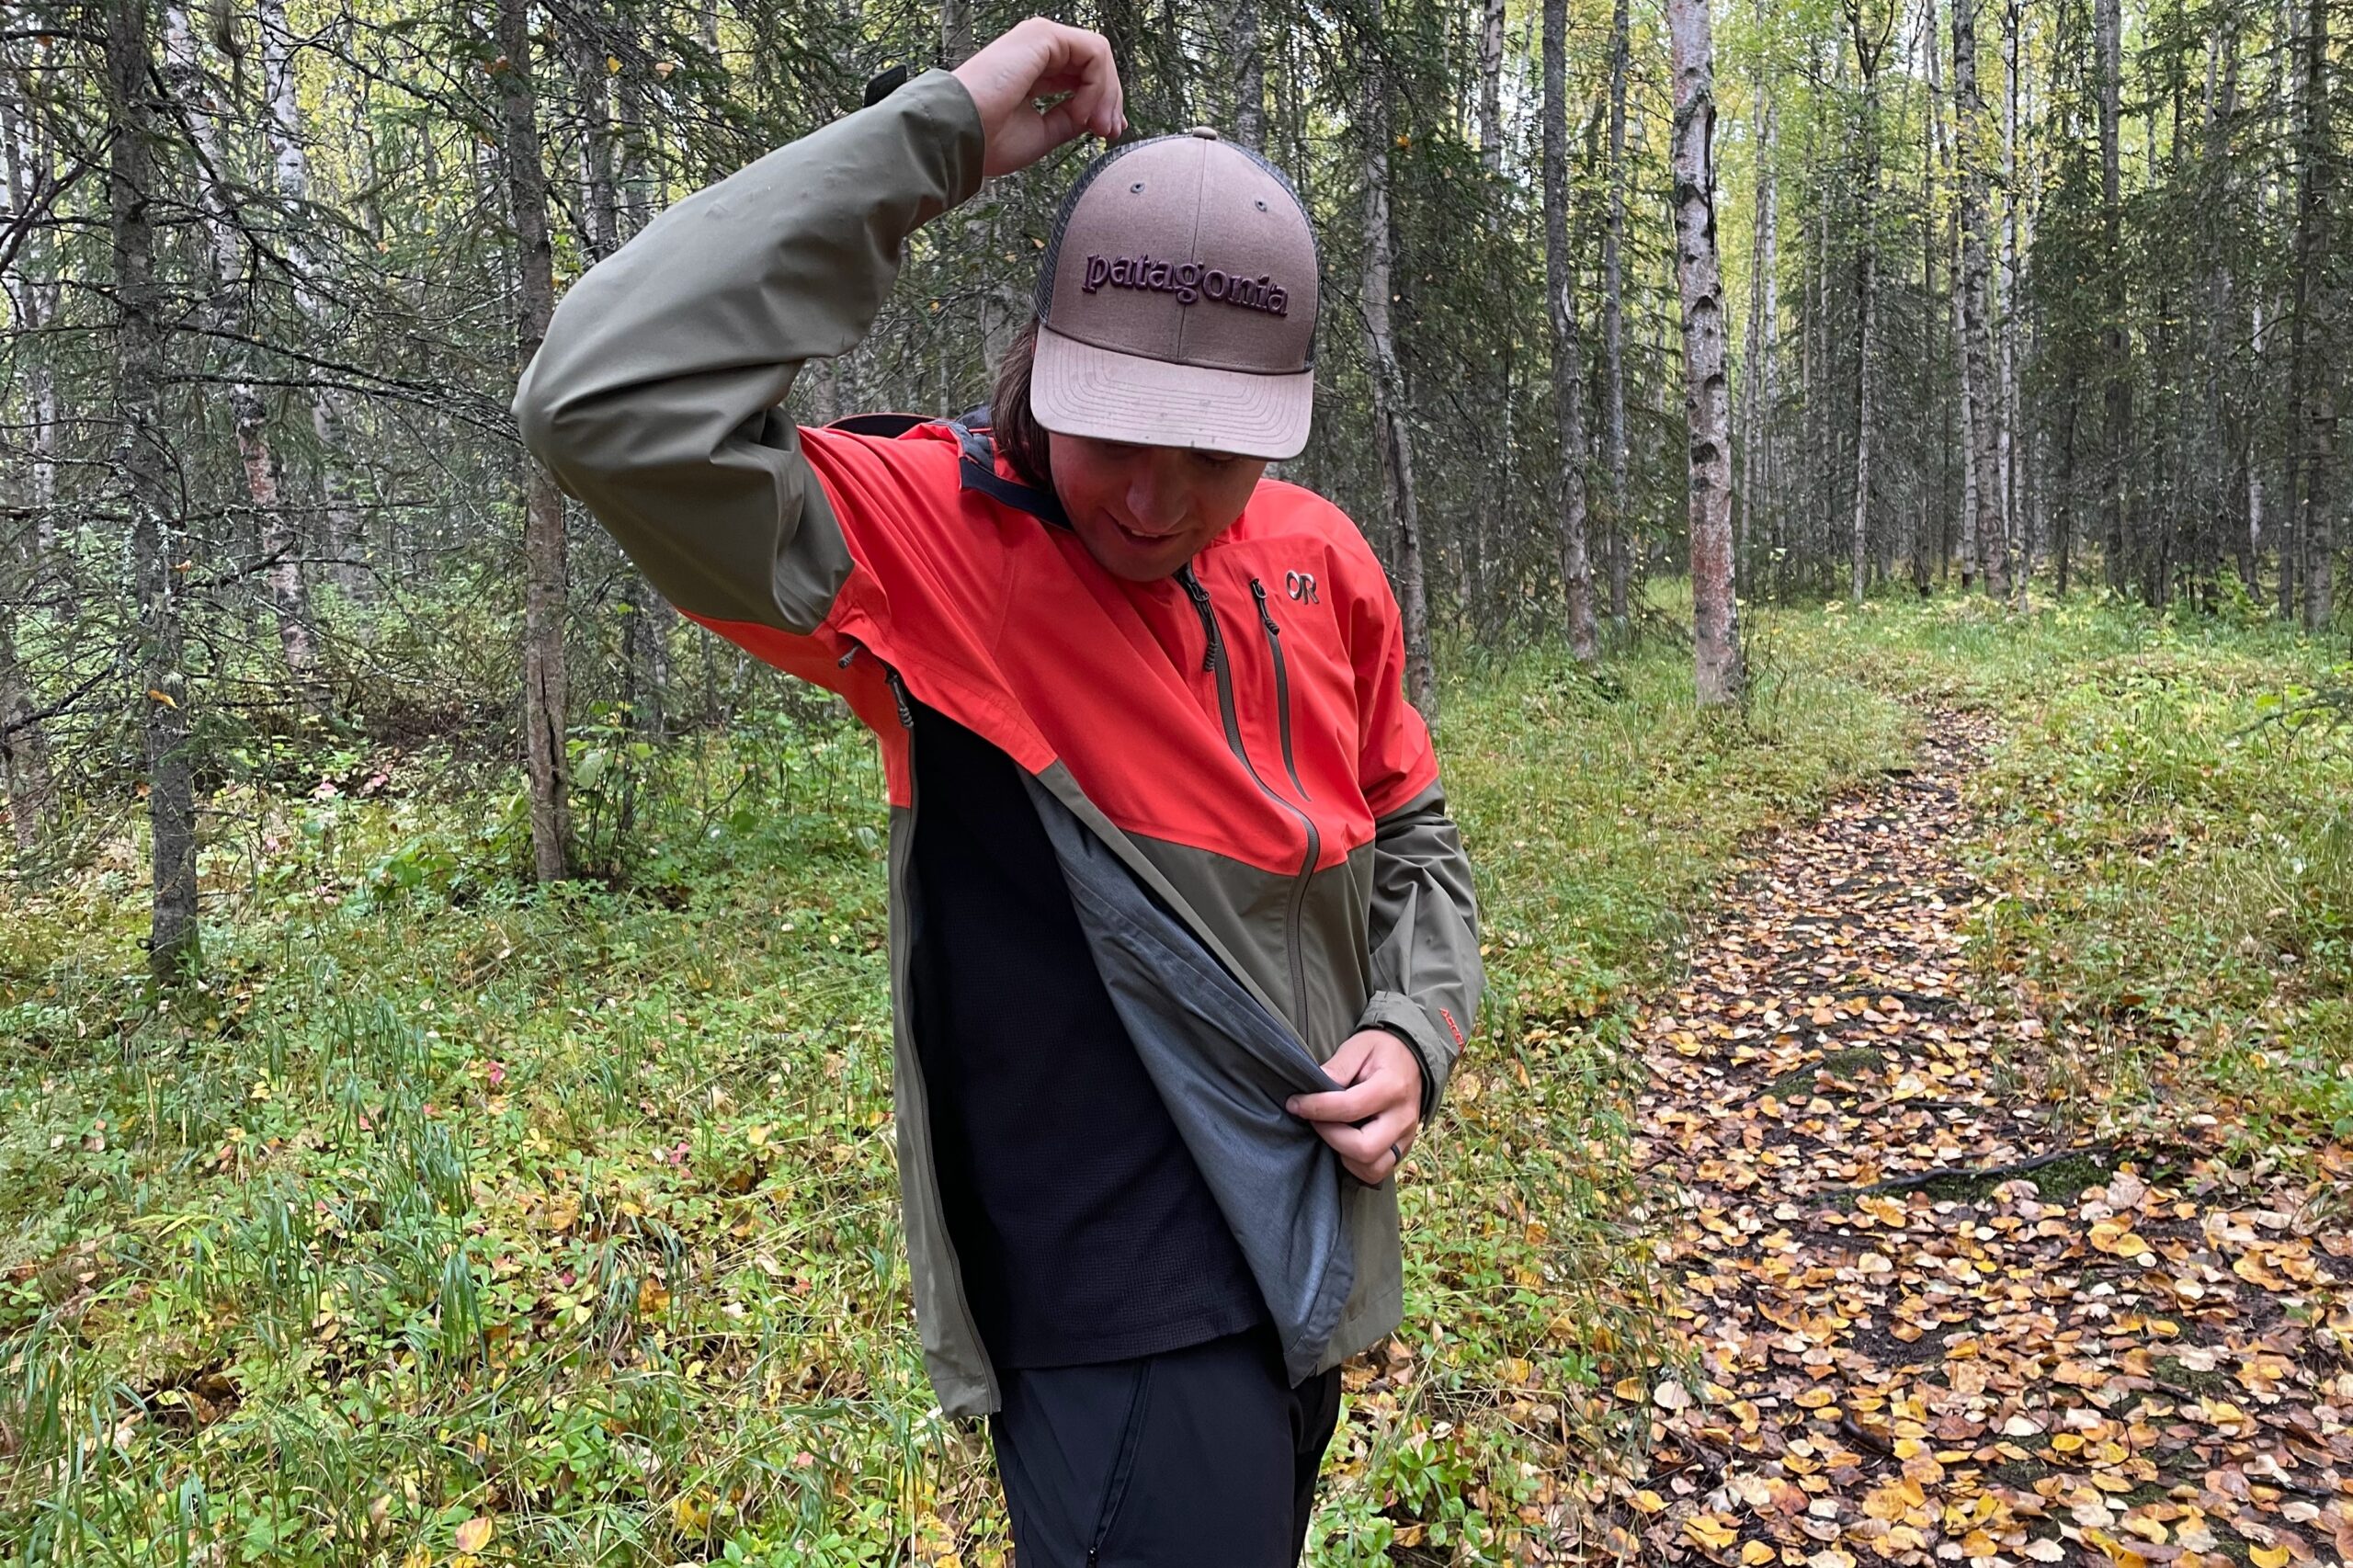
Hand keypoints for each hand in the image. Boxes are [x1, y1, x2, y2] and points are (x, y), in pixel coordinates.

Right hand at [951, 18, 1126, 178]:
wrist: (962, 134)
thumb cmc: (989, 139)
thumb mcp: (1043, 132)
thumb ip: (1070, 120)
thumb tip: (1097, 117)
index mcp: (1035, 71)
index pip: (1081, 78)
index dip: (1103, 104)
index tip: (1107, 134)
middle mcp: (1038, 51)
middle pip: (1094, 66)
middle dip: (1110, 101)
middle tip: (1109, 132)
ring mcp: (1041, 39)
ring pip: (1098, 56)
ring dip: (1106, 94)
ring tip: (1095, 124)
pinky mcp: (1044, 35)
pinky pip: (1093, 52)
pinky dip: (1096, 84)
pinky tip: (1081, 109)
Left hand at [1285, 1029, 1423, 1184]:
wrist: (1413, 1058)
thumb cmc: (1381, 1051)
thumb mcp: (1358, 1047)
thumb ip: (1336, 1067)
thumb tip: (1310, 1089)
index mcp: (1391, 1087)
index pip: (1349, 1107)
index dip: (1315, 1108)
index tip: (1295, 1103)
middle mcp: (1402, 1117)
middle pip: (1364, 1149)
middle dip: (1330, 1138)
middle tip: (1315, 1121)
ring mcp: (1406, 1136)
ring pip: (1372, 1168)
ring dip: (1344, 1155)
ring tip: (1331, 1132)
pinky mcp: (1403, 1148)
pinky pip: (1378, 1171)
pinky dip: (1356, 1165)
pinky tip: (1344, 1145)